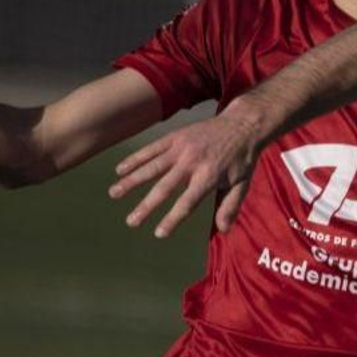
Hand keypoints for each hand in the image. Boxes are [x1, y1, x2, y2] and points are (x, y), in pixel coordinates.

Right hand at [108, 114, 261, 236]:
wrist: (243, 124)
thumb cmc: (242, 158)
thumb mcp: (243, 183)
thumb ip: (230, 206)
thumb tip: (223, 231)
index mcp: (209, 176)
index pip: (187, 202)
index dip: (173, 219)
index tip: (158, 233)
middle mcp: (192, 162)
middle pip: (165, 187)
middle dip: (146, 206)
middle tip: (131, 221)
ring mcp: (181, 148)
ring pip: (152, 167)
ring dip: (132, 181)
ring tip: (114, 194)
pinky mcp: (175, 137)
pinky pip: (151, 149)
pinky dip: (135, 159)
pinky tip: (120, 170)